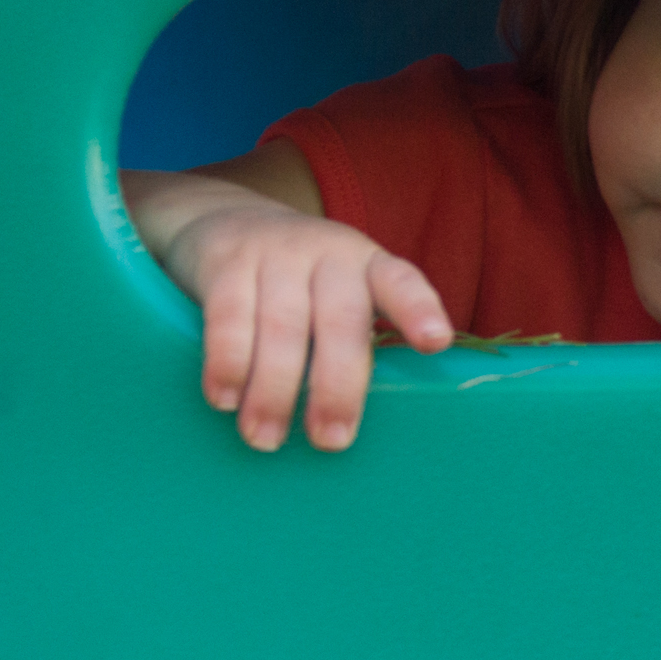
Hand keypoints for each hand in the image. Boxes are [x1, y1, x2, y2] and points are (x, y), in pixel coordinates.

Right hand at [155, 196, 451, 451]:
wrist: (226, 219)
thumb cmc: (301, 281)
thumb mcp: (340, 292)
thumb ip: (353, 341)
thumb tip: (350, 425)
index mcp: (369, 267)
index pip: (401, 283)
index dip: (418, 310)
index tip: (435, 342)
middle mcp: (330, 255)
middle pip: (340, 321)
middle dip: (337, 387)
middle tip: (330, 440)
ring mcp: (277, 254)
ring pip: (282, 326)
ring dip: (273, 390)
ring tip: (265, 438)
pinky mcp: (227, 263)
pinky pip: (229, 317)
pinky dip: (227, 363)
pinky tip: (225, 399)